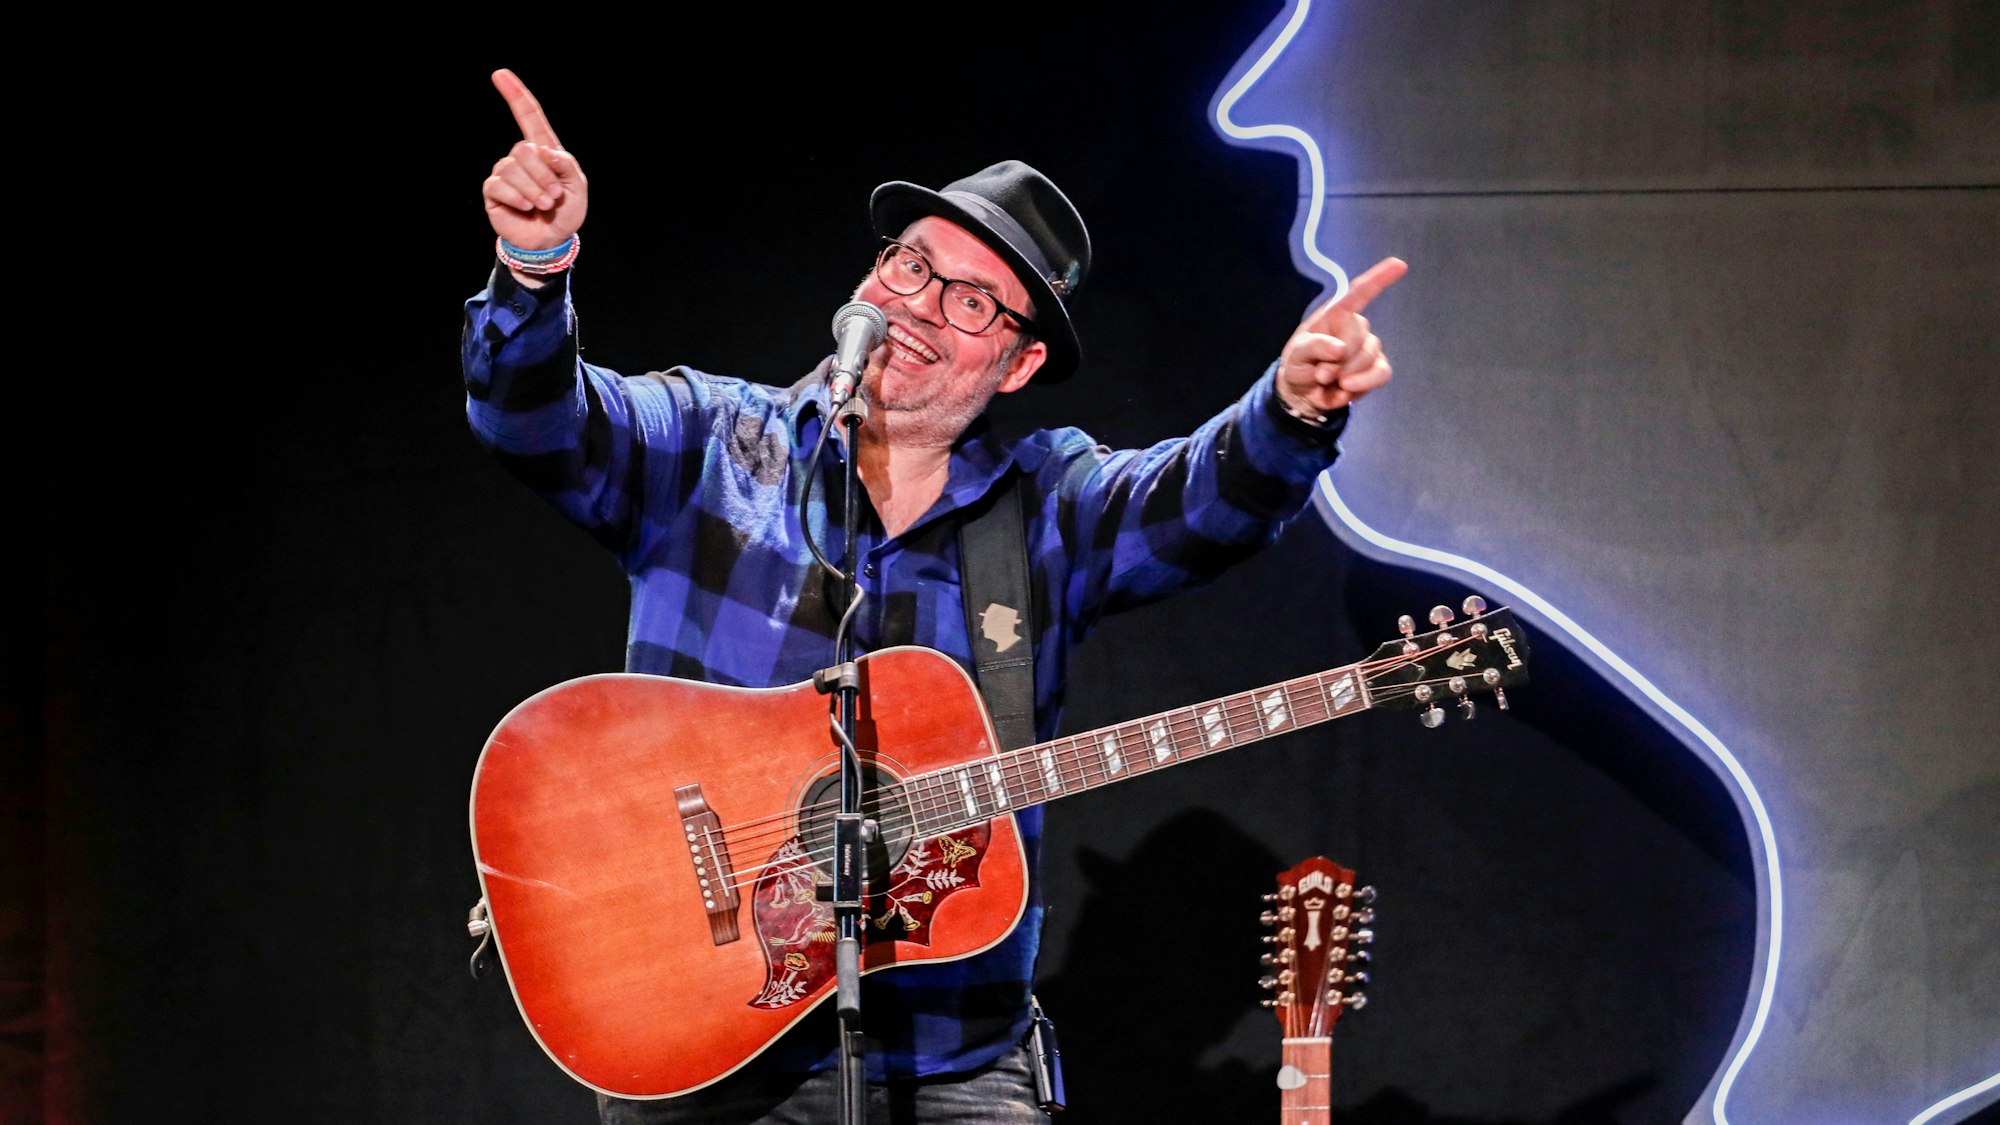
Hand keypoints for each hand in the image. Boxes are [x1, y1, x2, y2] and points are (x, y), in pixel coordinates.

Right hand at [482, 69, 588, 251]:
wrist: (551, 239)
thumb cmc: (566, 211)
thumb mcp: (577, 186)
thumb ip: (565, 163)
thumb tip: (542, 149)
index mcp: (543, 149)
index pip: (529, 116)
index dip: (516, 94)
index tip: (500, 74)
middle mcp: (521, 157)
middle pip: (524, 149)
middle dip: (543, 175)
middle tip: (554, 195)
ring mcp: (506, 172)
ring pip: (513, 168)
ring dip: (534, 190)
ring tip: (544, 205)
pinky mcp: (494, 191)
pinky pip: (500, 185)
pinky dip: (518, 198)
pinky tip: (527, 208)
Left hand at [1276, 257, 1405, 415]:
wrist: (1304, 392)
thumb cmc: (1299, 364)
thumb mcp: (1296, 355)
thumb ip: (1314, 347)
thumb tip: (1340, 349)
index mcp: (1335, 315)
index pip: (1359, 293)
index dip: (1379, 278)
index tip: (1399, 264)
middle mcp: (1356, 327)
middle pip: (1357, 338)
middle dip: (1337, 361)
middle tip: (1320, 374)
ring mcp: (1369, 347)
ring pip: (1368, 357)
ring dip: (1345, 375)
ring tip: (1327, 381)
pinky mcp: (1377, 368)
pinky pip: (1381, 374)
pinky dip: (1362, 385)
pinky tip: (1344, 389)